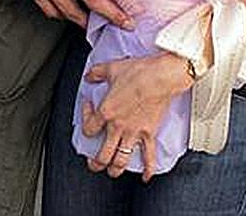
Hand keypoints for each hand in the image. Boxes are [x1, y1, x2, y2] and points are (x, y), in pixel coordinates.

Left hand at [80, 52, 192, 180]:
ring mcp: (134, 133)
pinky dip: (148, 169)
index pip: (88, 127)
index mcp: (107, 112)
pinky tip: (146, 176)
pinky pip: (149, 156)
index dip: (85, 121)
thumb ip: (97, 73)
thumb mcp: (111, 68)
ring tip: (112, 171)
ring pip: (121, 160)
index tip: (88, 110)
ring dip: (115, 169)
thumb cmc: (139, 73)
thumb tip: (89, 76)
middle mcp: (118, 127)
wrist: (160, 77)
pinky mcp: (149, 134)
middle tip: (94, 163)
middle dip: (96, 163)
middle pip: (102, 154)